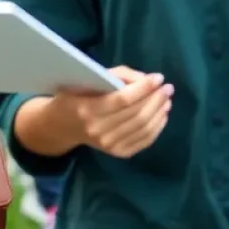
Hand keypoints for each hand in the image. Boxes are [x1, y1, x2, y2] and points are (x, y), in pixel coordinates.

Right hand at [52, 66, 172, 157]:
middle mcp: (98, 130)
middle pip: (135, 114)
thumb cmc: (74, 96)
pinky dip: (158, 126)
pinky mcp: (118, 152)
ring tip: (166, 99)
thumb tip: (146, 80)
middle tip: (167, 87)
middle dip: (155, 98)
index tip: (158, 77)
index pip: (122, 99)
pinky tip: (162, 114)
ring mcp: (109, 144)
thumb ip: (115, 75)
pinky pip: (144, 140)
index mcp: (87, 109)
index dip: (143, 88)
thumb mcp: (86, 79)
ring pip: (143, 127)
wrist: (61, 126)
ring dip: (159, 112)